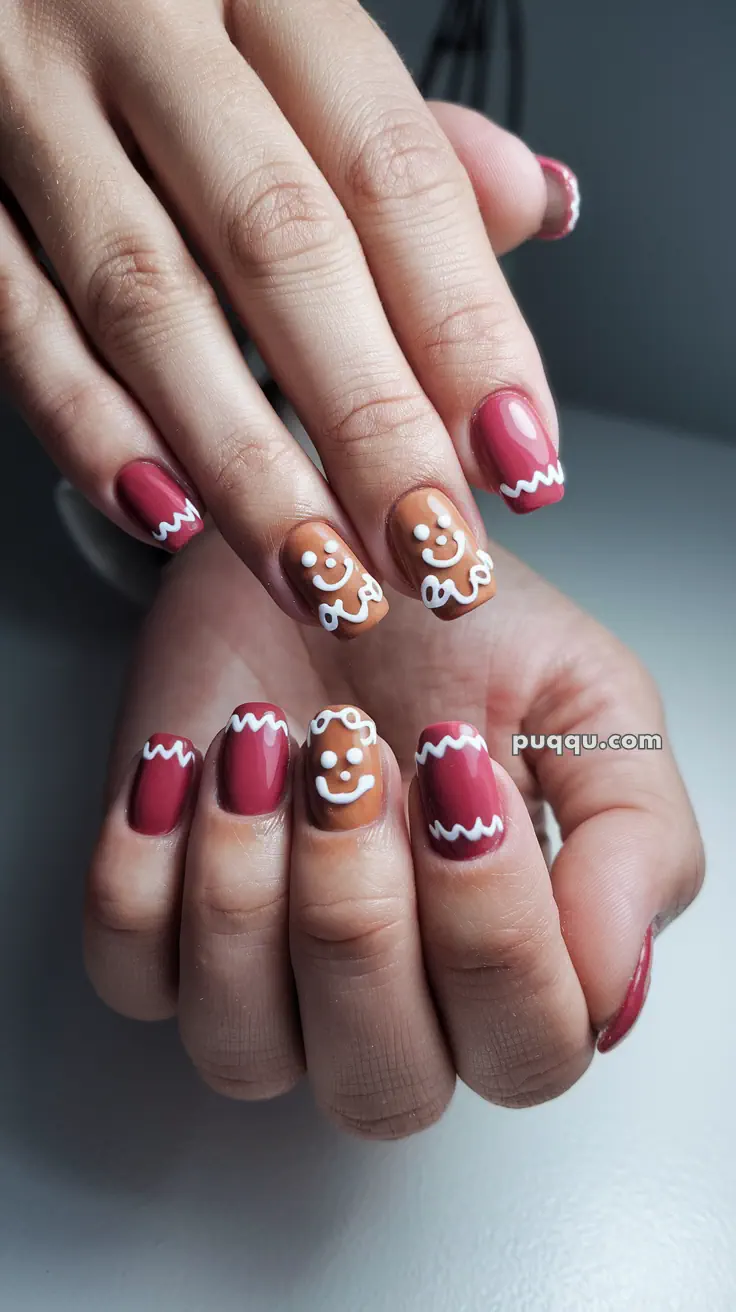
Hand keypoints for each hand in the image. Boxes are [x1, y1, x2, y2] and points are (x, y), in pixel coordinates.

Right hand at [0, 0, 576, 638]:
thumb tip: (537, 206)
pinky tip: (164, 512)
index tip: (516, 456)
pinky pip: (13, 318)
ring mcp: (26, 99)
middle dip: (369, 423)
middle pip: (283, 247)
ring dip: (243, 462)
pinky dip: (88, 426)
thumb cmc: (156, 8)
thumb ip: (406, 131)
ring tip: (318, 569)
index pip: (392, 172)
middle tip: (429, 547)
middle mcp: (146, 26)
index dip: (464, 329)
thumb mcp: (289, 29)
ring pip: (150, 301)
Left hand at [84, 530, 702, 1136]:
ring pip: (244, 1048)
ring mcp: (264, 979)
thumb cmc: (451, 628)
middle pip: (384, 1083)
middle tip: (352, 762)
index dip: (492, 929)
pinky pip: (130, 968)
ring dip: (248, 885)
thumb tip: (610, 979)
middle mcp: (391, 1000)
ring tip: (266, 740)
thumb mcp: (589, 699)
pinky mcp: (155, 928)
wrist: (320, 550)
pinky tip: (188, 760)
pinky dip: (147, 861)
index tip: (462, 771)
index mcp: (514, 965)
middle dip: (360, 916)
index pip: (527, 1050)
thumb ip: (633, 837)